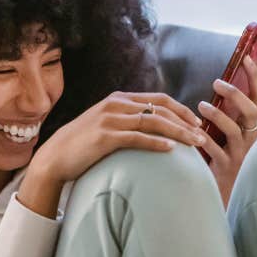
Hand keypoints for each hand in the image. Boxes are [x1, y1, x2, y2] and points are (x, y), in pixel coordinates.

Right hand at [18, 91, 203, 217]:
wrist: (54, 157)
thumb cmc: (81, 145)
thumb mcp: (104, 125)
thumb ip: (125, 121)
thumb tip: (149, 127)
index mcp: (118, 99)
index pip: (159, 99)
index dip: (181, 110)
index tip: (196, 123)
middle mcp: (115, 105)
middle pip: (161, 108)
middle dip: (185, 121)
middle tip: (203, 135)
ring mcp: (110, 120)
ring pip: (153, 122)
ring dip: (178, 132)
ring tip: (195, 144)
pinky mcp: (105, 137)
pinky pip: (137, 138)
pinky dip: (156, 143)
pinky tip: (170, 150)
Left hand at [197, 55, 256, 206]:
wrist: (221, 192)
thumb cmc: (220, 159)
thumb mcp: (226, 134)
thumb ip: (225, 114)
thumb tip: (216, 89)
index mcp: (250, 127)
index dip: (255, 78)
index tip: (246, 59)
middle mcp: (249, 138)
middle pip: (251, 112)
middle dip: (236, 94)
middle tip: (217, 82)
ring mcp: (239, 154)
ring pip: (234, 131)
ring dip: (218, 116)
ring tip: (201, 106)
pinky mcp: (225, 168)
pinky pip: (216, 152)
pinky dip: (204, 140)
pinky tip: (192, 134)